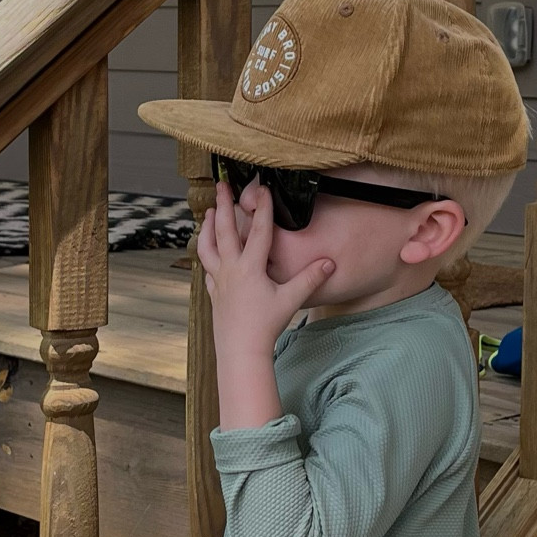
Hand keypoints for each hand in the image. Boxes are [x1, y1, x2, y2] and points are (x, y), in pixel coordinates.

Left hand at [198, 180, 333, 428]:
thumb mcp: (291, 300)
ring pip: (208, 247)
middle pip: (225, 231)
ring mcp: (220, 280)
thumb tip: (330, 263)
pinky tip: (208, 249)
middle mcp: (231, 269)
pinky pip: (207, 267)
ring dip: (209, 227)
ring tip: (210, 212)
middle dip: (224, 205)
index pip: (259, 231)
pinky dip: (206, 254)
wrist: (240, 350)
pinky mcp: (215, 292)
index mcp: (250, 268)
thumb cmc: (265, 326)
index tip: (263, 189)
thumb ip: (310, 279)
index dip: (262, 208)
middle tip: (221, 186)